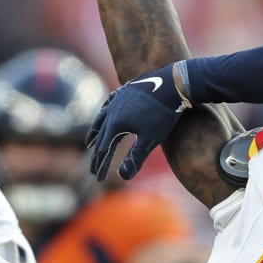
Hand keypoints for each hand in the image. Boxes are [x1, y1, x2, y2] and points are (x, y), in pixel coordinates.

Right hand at [87, 65, 190, 181]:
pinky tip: (105, 114)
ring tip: (89, 142)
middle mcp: (112, 111)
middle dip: (97, 154)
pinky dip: (104, 114)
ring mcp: (117, 99)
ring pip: (101, 118)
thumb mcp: (151, 139)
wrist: (173, 83)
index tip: (98, 178)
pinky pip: (108, 104)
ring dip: (95, 132)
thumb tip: (122, 177)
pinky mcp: (125, 91)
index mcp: (115, 124)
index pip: (104, 149)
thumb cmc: (163, 114)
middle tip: (93, 169)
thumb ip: (135, 158)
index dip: (101, 165)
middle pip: (100, 136)